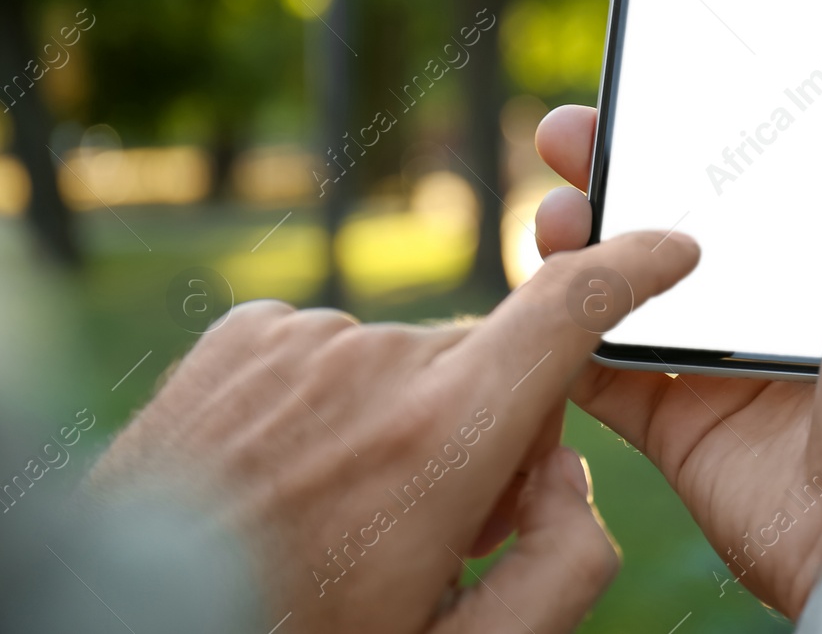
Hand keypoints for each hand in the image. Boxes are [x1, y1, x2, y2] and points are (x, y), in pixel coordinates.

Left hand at [88, 230, 701, 633]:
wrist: (122, 622)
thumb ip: (563, 568)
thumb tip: (571, 474)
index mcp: (444, 437)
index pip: (569, 311)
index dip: (634, 271)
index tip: (672, 251)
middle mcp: (378, 361)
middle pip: (489, 364)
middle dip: (489, 427)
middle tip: (433, 521)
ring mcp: (304, 338)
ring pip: (407, 360)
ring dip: (403, 417)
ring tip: (337, 508)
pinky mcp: (245, 333)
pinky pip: (333, 347)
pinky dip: (333, 399)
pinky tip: (287, 471)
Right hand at [534, 0, 821, 616]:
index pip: (761, 158)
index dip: (705, 112)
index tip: (655, 71)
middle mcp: (781, 290)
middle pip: (679, 208)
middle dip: (620, 163)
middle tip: (571, 132)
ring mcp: (725, 355)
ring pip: (627, 280)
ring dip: (578, 238)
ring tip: (551, 209)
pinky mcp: (679, 420)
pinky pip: (600, 366)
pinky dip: (561, 328)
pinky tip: (537, 285)